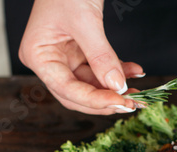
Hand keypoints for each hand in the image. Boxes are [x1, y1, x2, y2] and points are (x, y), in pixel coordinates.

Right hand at [19, 0, 143, 114]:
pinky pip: (98, 70)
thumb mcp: (85, 21)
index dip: (94, 100)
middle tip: (131, 104)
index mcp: (38, 56)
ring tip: (138, 91)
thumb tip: (118, 87)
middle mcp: (48, 61)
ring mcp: (63, 58)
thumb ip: (101, 57)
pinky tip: (134, 71)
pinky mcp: (79, 53)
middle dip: (105, 100)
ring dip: (115, 88)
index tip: (119, 102)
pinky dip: (116, 72)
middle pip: (77, 94)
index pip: (66, 89)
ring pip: (91, 85)